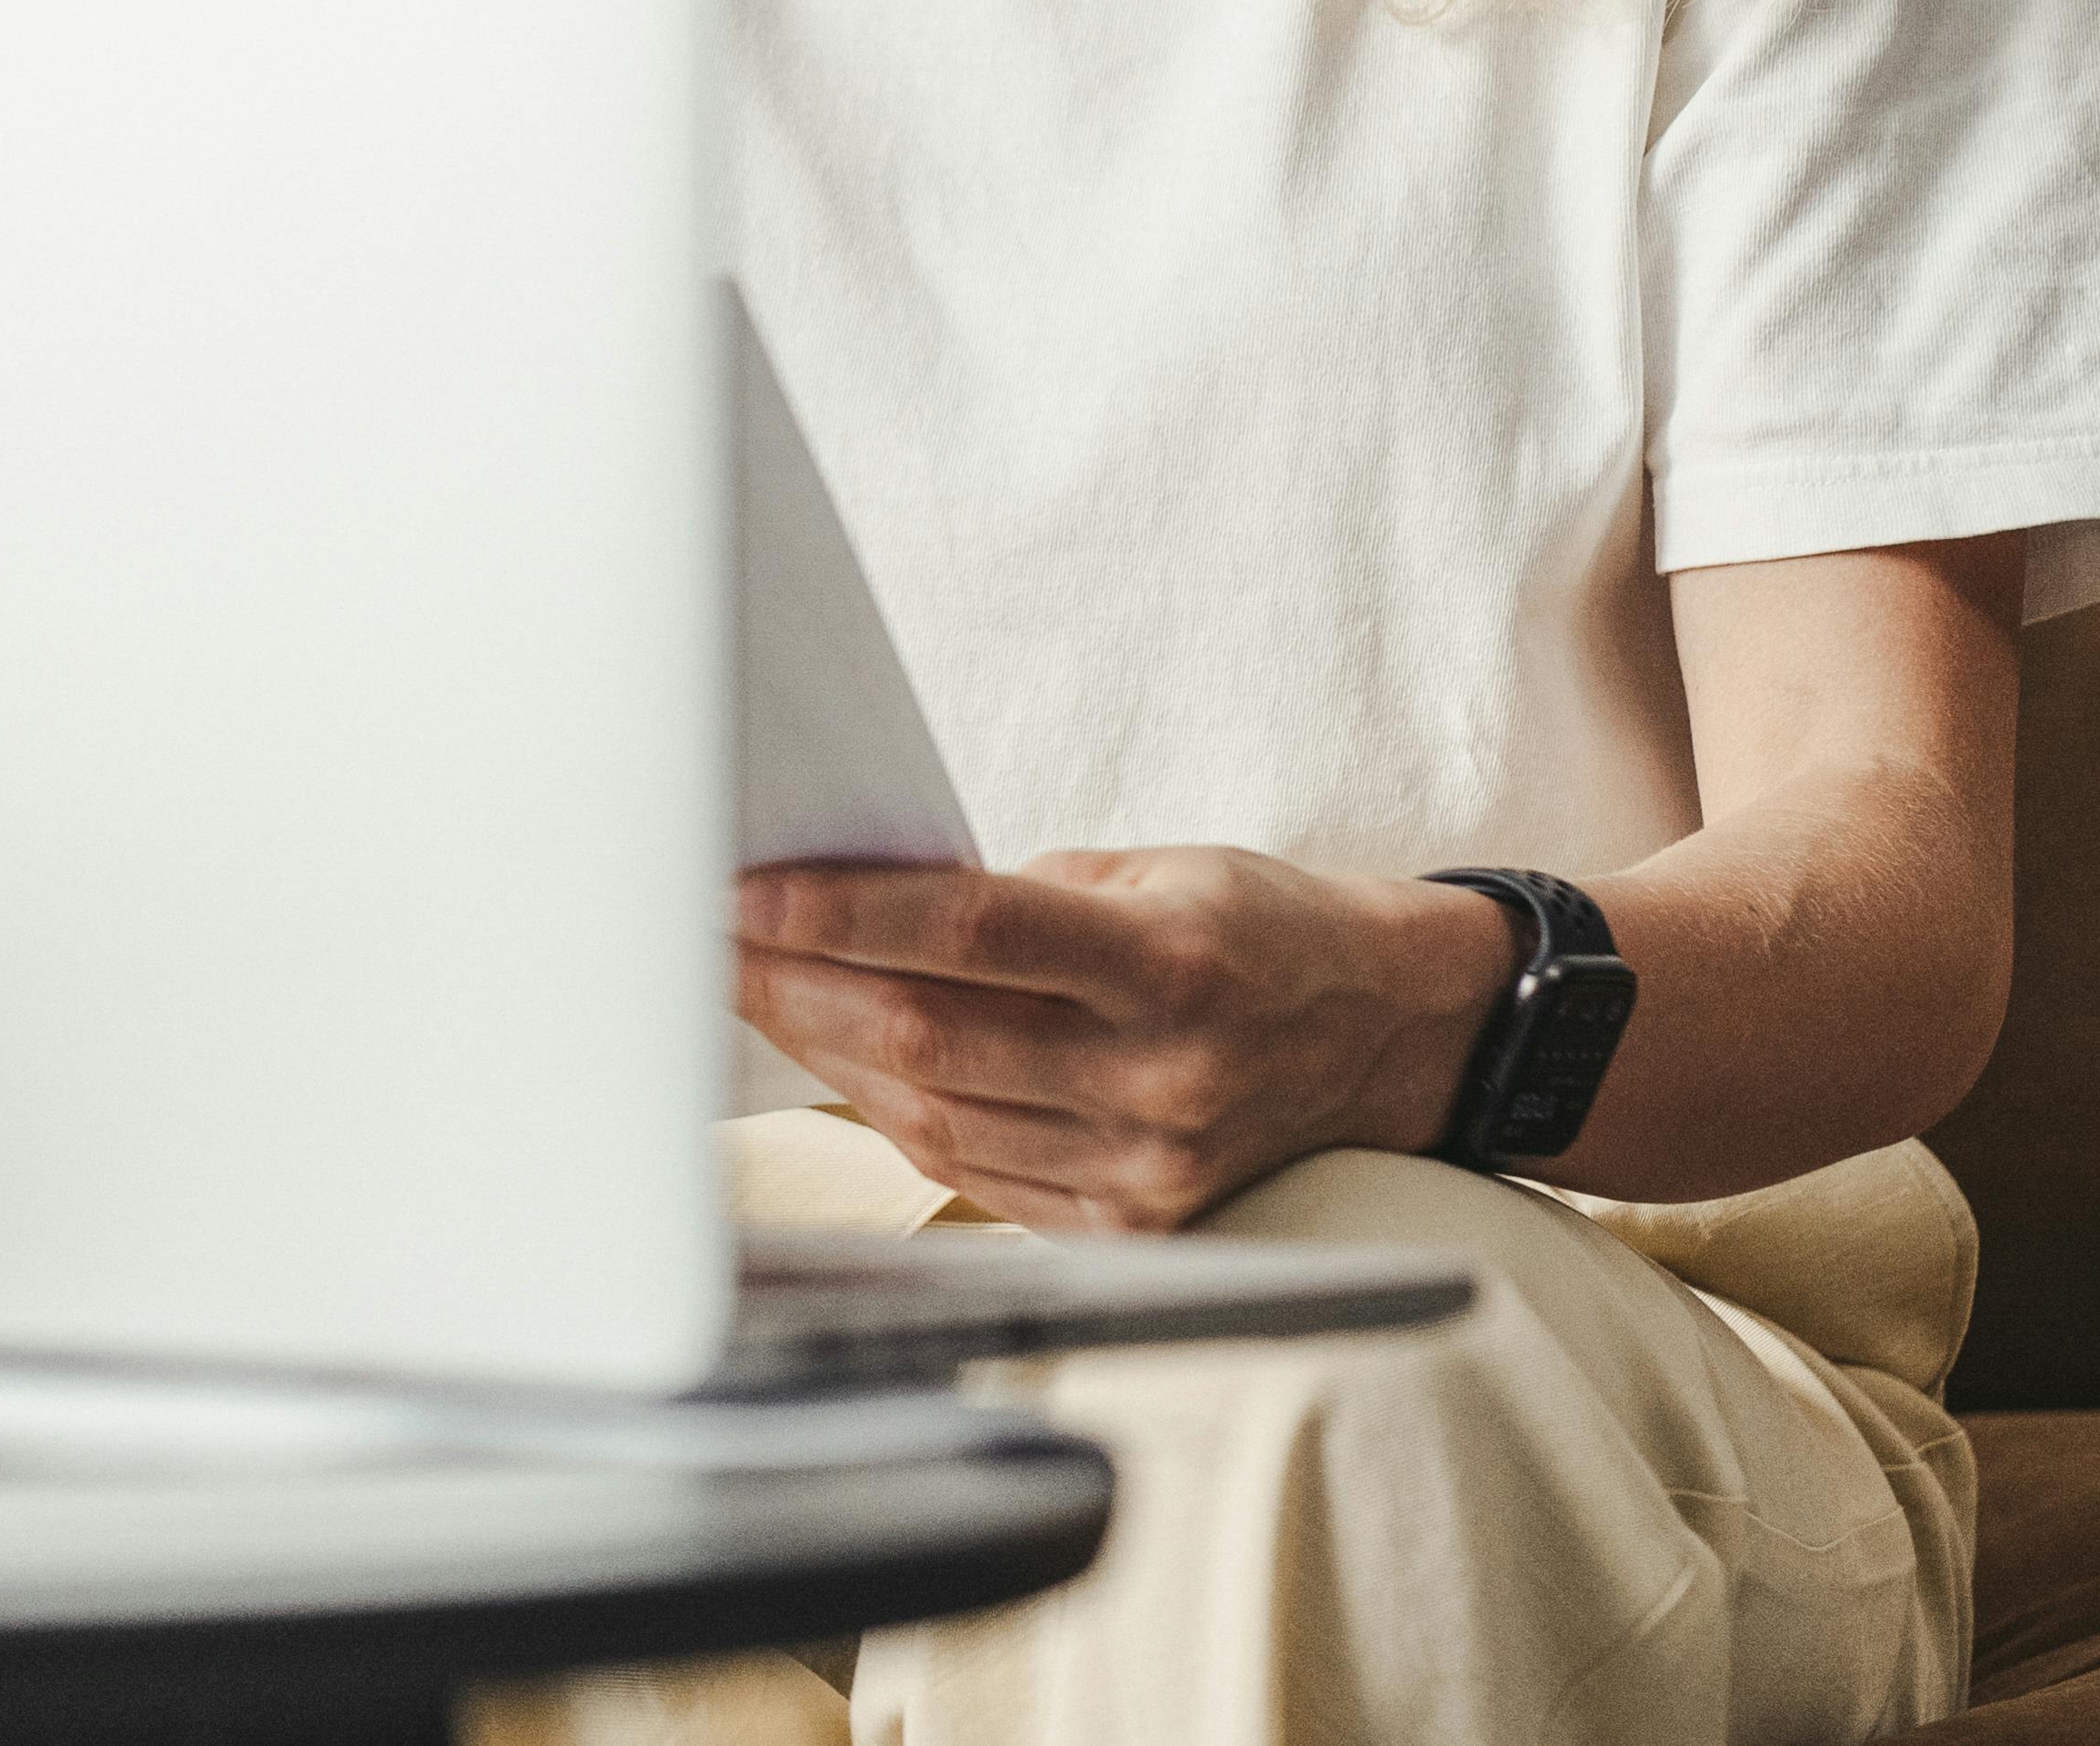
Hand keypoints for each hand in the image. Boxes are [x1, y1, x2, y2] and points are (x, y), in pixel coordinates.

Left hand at [734, 848, 1518, 1231]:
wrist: (1394, 1038)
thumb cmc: (1258, 930)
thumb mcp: (1158, 870)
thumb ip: (1017, 897)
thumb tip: (857, 900)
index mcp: (1172, 960)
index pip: (973, 933)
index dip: (842, 914)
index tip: (743, 890)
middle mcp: (1163, 1075)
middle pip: (931, 1036)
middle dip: (794, 986)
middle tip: (706, 939)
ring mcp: (1149, 1168)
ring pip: (935, 1116)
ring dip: (824, 1054)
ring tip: (751, 994)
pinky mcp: (1135, 1227)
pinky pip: (975, 1173)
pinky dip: (895, 1116)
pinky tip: (841, 1065)